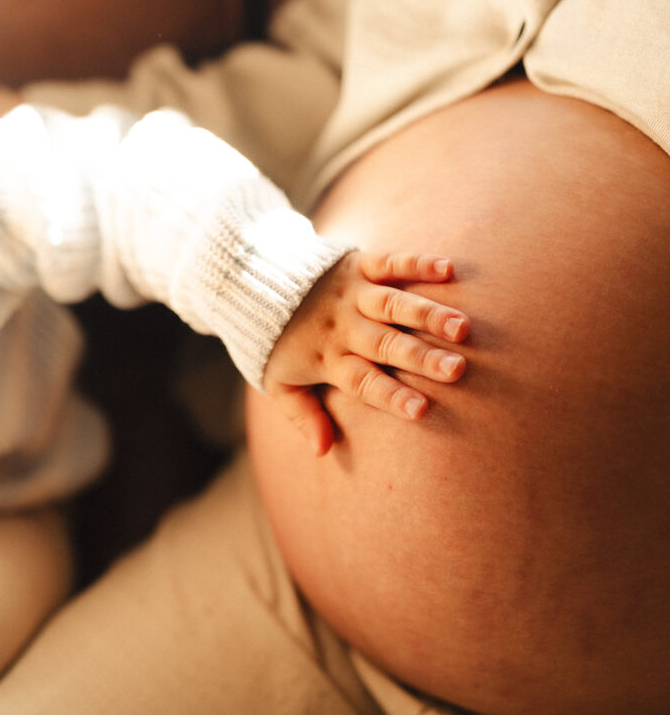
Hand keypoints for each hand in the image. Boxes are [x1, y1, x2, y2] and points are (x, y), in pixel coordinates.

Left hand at [263, 250, 468, 454]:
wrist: (252, 280)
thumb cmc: (274, 340)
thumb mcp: (278, 383)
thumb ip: (302, 416)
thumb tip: (323, 451)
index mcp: (327, 359)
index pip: (362, 381)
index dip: (391, 396)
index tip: (422, 410)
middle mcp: (343, 327)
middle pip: (386, 344)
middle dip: (423, 357)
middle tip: (458, 370)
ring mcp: (352, 294)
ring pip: (395, 305)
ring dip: (429, 314)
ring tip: (461, 327)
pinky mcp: (357, 264)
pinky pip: (390, 263)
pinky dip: (417, 264)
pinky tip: (448, 270)